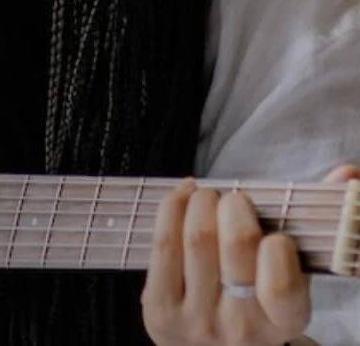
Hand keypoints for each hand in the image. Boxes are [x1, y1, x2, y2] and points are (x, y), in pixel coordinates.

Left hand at [141, 165, 359, 345]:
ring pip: (198, 238)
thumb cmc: (253, 295)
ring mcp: (198, 321)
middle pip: (236, 244)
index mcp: (283, 320)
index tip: (272, 234)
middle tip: (233, 199)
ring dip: (202, 201)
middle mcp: (242, 328)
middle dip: (234, 205)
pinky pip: (164, 243)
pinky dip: (174, 206)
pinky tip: (184, 196)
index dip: (277, 245)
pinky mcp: (160, 310)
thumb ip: (318, 222)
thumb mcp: (290, 272)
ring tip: (208, 197)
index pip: (282, 282)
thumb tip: (349, 172)